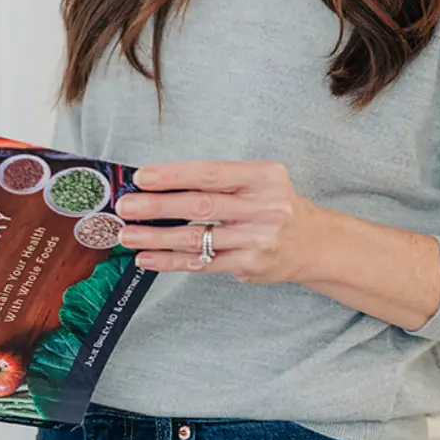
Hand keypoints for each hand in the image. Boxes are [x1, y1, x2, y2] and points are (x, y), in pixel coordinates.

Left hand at [116, 160, 322, 283]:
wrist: (313, 242)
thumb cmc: (275, 205)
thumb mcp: (260, 181)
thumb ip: (218, 181)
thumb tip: (159, 185)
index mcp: (264, 177)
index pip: (211, 174)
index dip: (174, 175)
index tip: (142, 177)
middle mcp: (264, 207)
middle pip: (200, 206)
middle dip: (157, 207)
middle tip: (126, 208)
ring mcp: (257, 239)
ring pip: (197, 238)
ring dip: (156, 238)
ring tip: (128, 235)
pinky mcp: (249, 265)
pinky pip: (202, 263)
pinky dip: (170, 261)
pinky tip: (148, 258)